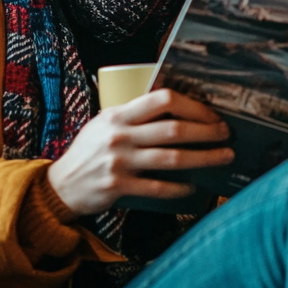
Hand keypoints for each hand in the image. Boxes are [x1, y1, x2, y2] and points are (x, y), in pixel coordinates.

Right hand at [47, 89, 234, 215]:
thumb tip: (173, 103)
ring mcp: (120, 161)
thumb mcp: (105, 123)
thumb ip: (134, 115)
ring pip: (172, 158)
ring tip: (224, 157)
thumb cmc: (89, 151)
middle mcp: (120, 135)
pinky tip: (193, 187)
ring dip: (204, 158)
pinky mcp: (119, 186)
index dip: (192, 105)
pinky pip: (158, 187)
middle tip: (226, 134)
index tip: (210, 113)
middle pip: (174, 129)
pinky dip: (179, 187)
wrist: (61, 184)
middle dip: (206, 132)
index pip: (162, 99)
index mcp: (118, 114)